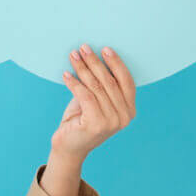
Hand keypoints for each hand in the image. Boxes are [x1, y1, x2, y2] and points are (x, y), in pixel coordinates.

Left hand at [53, 44, 136, 160]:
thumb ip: (102, 85)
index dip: (116, 63)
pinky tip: (65, 75)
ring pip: (96, 87)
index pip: (127, 81)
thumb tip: (95, 56)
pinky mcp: (96, 124)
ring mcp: (112, 122)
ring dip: (83, 69)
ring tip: (73, 56)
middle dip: (95, 62)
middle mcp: (125, 117)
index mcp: (130, 110)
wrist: (69, 147)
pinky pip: (85, 96)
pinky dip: (74, 83)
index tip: (104, 49)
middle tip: (83, 48)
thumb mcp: (96, 100)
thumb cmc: (82, 120)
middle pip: (109, 82)